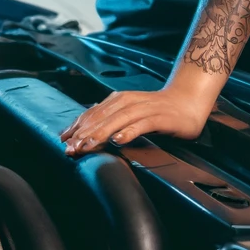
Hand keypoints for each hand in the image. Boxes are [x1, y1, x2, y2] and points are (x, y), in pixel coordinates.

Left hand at [59, 85, 210, 156]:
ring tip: (87, 146)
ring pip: (117, 120)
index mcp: (118, 100)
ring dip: (100, 133)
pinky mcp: (158, 117)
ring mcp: (143, 108)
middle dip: (84, 133)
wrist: (187, 101)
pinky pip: (141, 125)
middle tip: (70, 149)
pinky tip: (118, 141)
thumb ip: (112, 120)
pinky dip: (129, 131)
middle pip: (101, 117)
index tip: (63, 141)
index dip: (77, 127)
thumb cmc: (157, 110)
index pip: (92, 113)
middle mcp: (127, 101)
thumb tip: (88, 131)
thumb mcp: (131, 113)